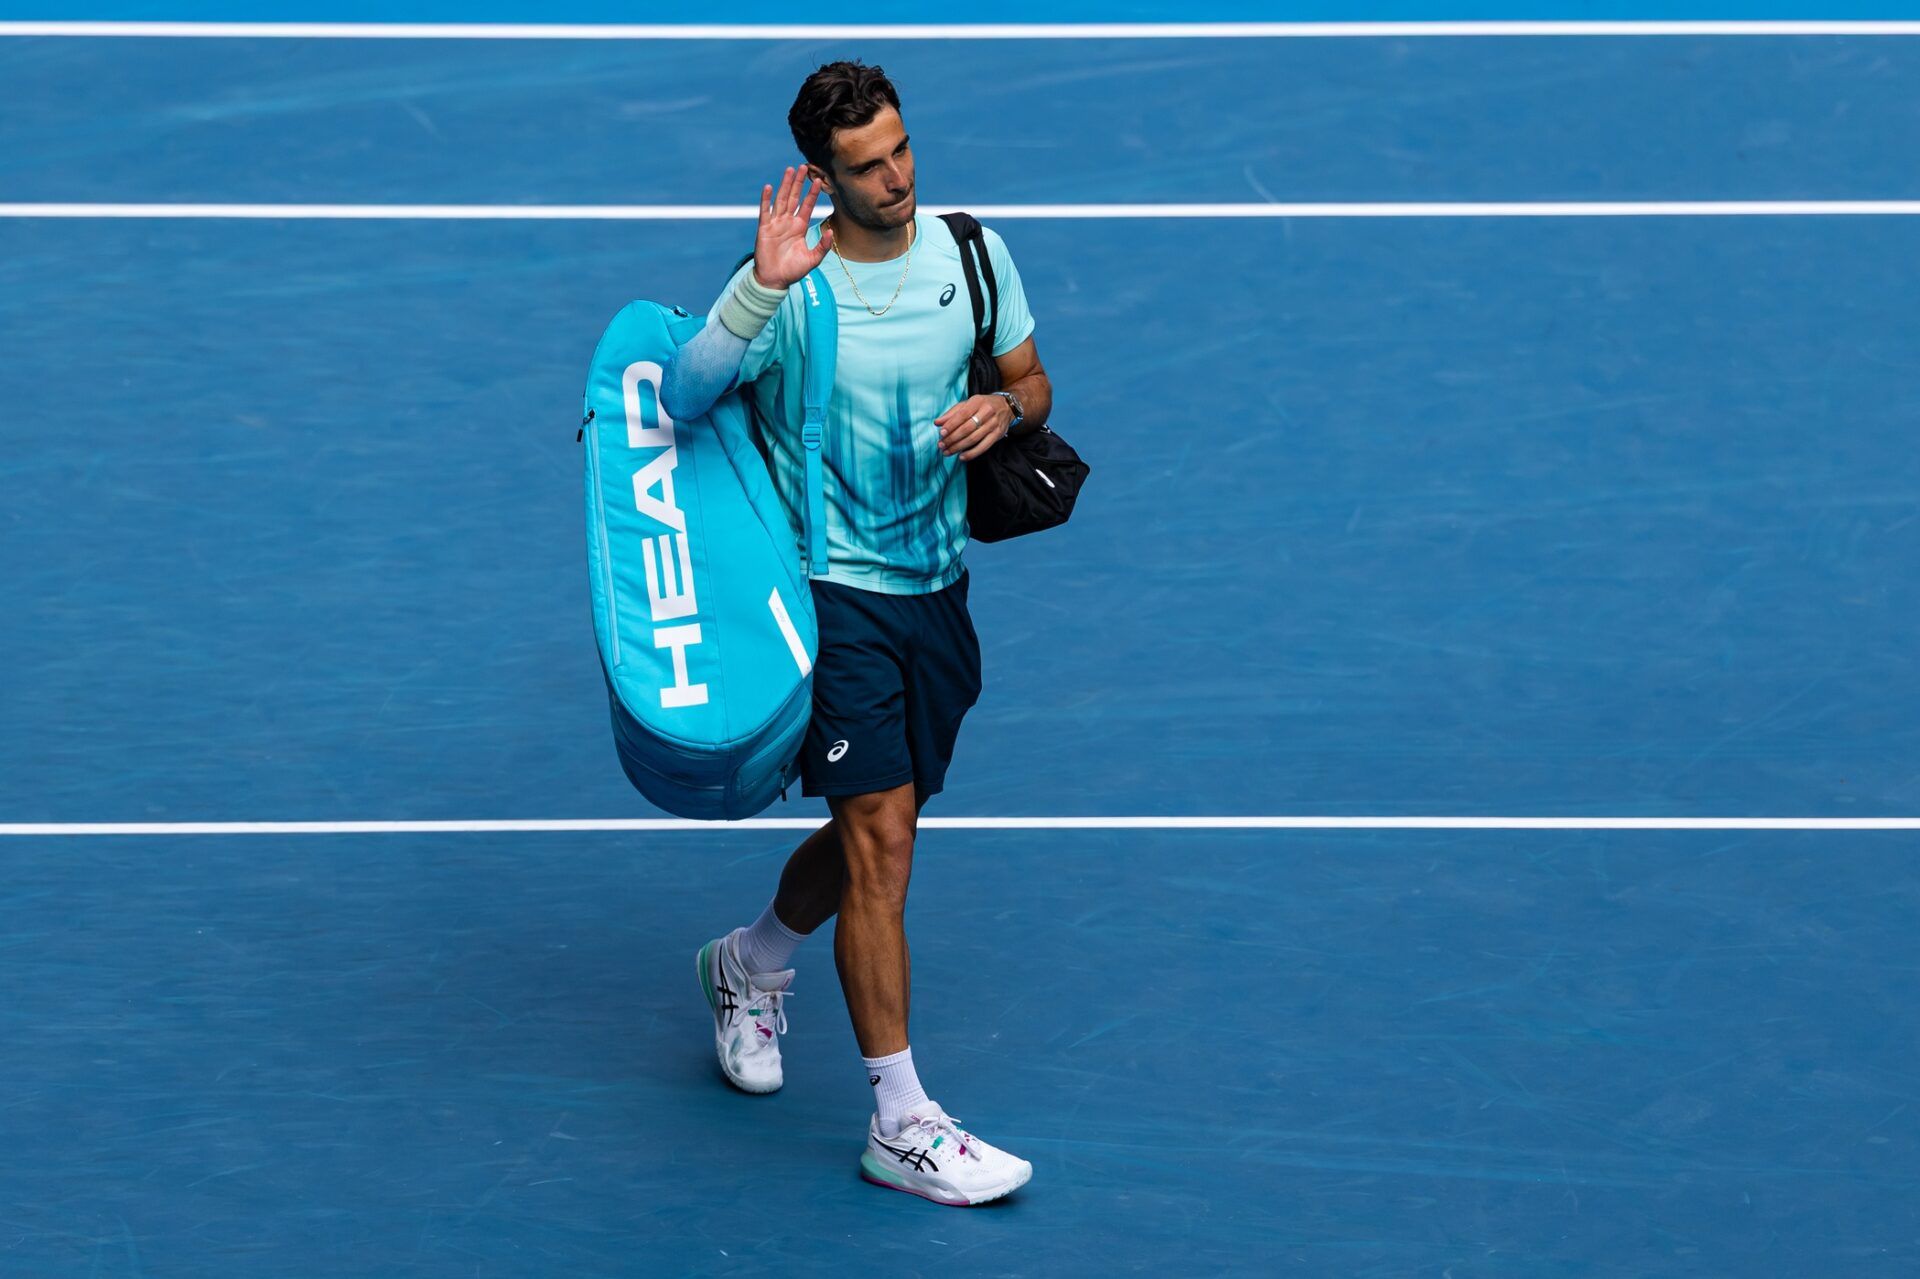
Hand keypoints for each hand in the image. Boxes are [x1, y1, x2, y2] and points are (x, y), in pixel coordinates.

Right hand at [752, 167, 833, 290]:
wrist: (775, 280)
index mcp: (799, 227)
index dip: (812, 193)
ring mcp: (776, 223)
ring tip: (789, 170)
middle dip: (798, 183)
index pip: (807, 206)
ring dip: (785, 185)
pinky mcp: (764, 228)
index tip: (819, 180)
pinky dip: (766, 199)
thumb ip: (823, 246)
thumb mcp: (813, 259)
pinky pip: (765, 211)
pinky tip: (769, 187)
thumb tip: (831, 232)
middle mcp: (788, 222)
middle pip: (794, 197)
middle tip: (803, 167)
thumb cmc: (793, 271)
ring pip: (781, 199)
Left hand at [935, 394, 1011, 460]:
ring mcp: (993, 424)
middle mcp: (987, 412)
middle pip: (967, 428)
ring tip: (947, 452)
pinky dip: (972, 453)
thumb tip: (937, 423)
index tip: (941, 433)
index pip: (962, 415)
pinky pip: (984, 446)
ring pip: (974, 438)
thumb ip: (952, 413)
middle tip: (941, 445)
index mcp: (977, 401)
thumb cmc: (982, 405)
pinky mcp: (998, 435)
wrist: (1006, 407)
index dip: (951, 425)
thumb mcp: (967, 404)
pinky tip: (962, 457)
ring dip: (959, 447)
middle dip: (952, 438)